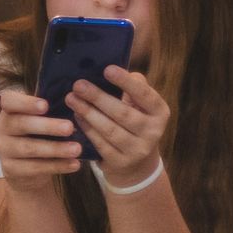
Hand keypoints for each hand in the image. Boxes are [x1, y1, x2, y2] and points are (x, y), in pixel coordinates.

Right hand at [0, 89, 82, 190]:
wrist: (25, 168)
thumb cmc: (38, 134)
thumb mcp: (40, 119)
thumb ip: (50, 108)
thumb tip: (76, 97)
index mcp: (9, 110)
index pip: (8, 101)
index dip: (25, 103)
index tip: (46, 105)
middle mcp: (2, 128)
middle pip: (21, 124)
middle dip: (47, 126)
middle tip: (70, 128)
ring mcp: (4, 149)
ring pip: (28, 148)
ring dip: (55, 148)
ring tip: (77, 149)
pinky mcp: (10, 169)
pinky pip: (34, 168)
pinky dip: (56, 166)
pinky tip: (74, 164)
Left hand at [66, 67, 168, 189]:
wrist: (137, 164)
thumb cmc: (135, 123)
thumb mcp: (141, 106)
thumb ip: (133, 87)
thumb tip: (114, 69)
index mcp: (160, 112)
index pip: (144, 95)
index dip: (126, 82)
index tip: (107, 69)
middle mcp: (153, 132)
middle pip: (123, 113)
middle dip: (98, 98)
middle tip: (78, 85)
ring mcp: (137, 150)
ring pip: (109, 130)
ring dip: (88, 113)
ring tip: (71, 99)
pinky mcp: (120, 162)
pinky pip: (100, 144)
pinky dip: (87, 129)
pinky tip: (76, 116)